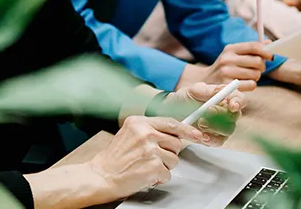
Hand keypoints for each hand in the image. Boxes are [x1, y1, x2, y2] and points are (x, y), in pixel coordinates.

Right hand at [87, 116, 208, 199]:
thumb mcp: (130, 135)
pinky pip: (167, 174)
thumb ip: (151, 131)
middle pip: (176, 143)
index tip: (198, 134)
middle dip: (169, 153)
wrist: (101, 176)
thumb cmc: (114, 159)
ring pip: (174, 160)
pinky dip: (158, 178)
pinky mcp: (153, 166)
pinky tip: (144, 174)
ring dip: (163, 167)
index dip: (188, 129)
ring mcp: (150, 150)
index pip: (171, 123)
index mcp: (139, 122)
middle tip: (153, 158)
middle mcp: (145, 133)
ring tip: (145, 166)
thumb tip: (175, 135)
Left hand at [164, 82, 244, 145]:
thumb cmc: (183, 99)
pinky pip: (218, 142)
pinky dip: (210, 139)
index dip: (239, 102)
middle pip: (235, 116)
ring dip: (215, 127)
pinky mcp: (214, 138)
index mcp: (223, 97)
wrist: (171, 114)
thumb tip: (221, 90)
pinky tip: (201, 135)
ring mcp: (221, 127)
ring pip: (228, 130)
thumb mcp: (192, 91)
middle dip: (222, 114)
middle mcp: (225, 112)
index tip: (232, 105)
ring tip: (200, 123)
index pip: (239, 99)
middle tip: (208, 111)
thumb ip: (207, 90)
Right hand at [176, 41, 273, 90]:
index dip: (266, 51)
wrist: (205, 81)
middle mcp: (227, 59)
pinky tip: (244, 84)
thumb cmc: (225, 67)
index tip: (271, 56)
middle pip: (257, 61)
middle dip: (261, 66)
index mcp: (230, 48)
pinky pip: (251, 85)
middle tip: (257, 69)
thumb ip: (251, 49)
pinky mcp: (228, 85)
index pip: (253, 46)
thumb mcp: (234, 54)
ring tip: (248, 76)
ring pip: (256, 74)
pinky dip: (251, 85)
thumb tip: (269, 43)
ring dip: (256, 77)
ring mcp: (226, 72)